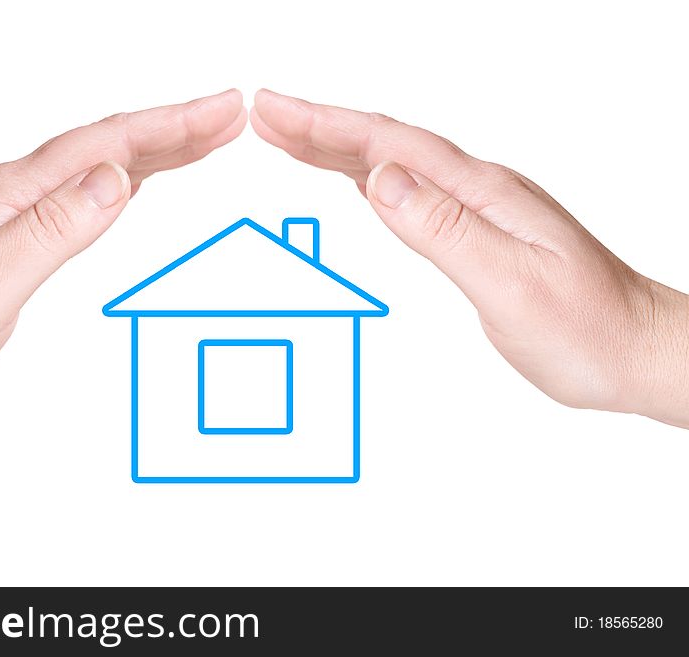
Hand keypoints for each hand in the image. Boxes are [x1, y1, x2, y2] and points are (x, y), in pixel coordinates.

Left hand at [0, 90, 246, 427]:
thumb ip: (54, 231)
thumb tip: (116, 179)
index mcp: (15, 194)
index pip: (107, 145)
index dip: (171, 125)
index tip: (223, 113)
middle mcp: (18, 191)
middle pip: (110, 145)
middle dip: (177, 127)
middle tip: (232, 116)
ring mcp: (17, 210)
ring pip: (101, 166)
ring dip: (157, 149)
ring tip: (206, 138)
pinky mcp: (18, 232)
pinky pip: (85, 194)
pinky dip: (126, 179)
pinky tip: (139, 180)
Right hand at [251, 89, 688, 427]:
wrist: (632, 348)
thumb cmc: (585, 327)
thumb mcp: (511, 284)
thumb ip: (444, 231)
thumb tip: (382, 181)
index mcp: (482, 194)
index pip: (391, 146)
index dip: (327, 125)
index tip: (274, 112)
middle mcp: (479, 191)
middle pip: (386, 145)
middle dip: (319, 126)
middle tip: (264, 113)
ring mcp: (479, 209)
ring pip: (394, 166)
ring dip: (338, 149)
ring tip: (289, 138)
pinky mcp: (477, 231)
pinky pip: (411, 192)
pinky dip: (368, 178)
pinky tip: (353, 179)